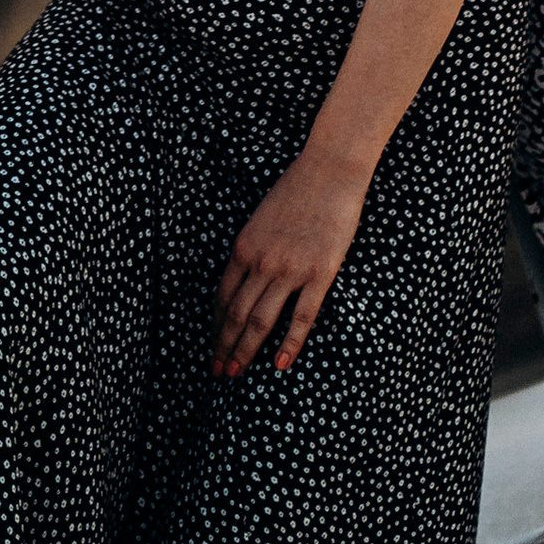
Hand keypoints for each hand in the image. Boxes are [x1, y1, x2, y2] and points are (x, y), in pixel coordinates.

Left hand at [213, 147, 368, 378]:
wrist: (330, 168)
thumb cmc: (296, 189)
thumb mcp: (260, 219)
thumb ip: (251, 250)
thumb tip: (243, 281)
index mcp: (244, 247)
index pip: (222, 297)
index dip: (216, 326)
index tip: (213, 347)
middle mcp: (261, 262)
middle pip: (236, 315)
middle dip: (224, 347)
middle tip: (217, 373)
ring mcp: (290, 269)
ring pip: (261, 321)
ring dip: (245, 351)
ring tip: (235, 374)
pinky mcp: (320, 273)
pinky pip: (301, 317)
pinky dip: (289, 344)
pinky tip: (280, 365)